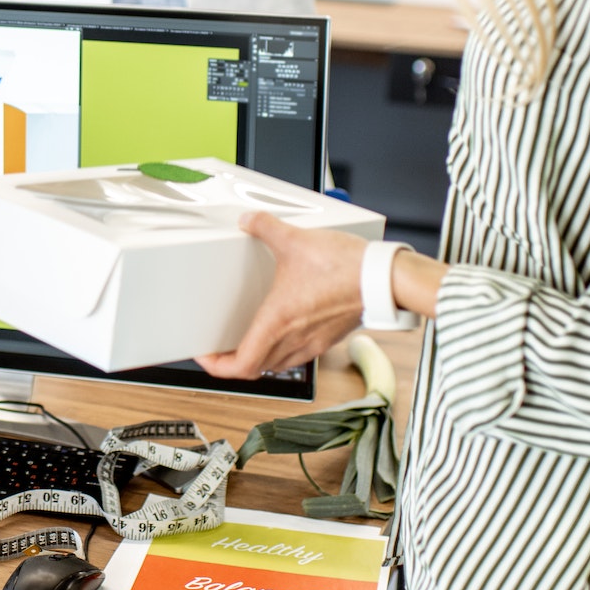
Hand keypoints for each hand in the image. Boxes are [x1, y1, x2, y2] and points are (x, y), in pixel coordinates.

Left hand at [195, 211, 366, 379]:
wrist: (384, 279)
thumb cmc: (346, 267)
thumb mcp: (296, 240)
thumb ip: (266, 227)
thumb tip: (248, 221)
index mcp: (278, 322)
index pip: (240, 366)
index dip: (216, 366)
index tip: (205, 355)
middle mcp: (294, 339)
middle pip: (255, 368)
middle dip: (232, 362)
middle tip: (219, 348)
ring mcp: (313, 343)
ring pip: (276, 364)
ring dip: (258, 357)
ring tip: (246, 340)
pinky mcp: (328, 338)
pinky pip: (297, 355)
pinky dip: (281, 350)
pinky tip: (281, 329)